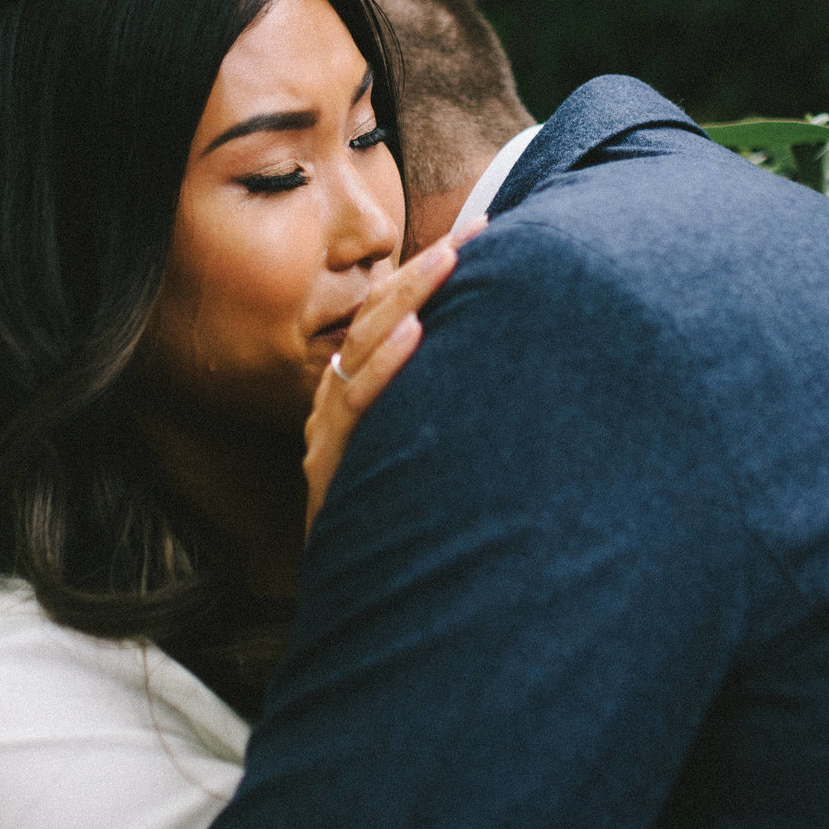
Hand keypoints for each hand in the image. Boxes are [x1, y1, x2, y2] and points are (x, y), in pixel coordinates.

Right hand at [304, 217, 486, 533]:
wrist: (369, 596)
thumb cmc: (403, 518)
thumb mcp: (423, 451)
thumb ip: (442, 403)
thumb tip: (501, 355)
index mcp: (357, 390)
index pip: (388, 314)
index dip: (428, 271)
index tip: (480, 232)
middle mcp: (335, 402)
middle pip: (374, 319)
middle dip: (423, 272)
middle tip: (474, 231)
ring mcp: (326, 433)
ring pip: (361, 349)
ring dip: (407, 300)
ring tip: (447, 260)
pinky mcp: (327, 467)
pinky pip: (353, 407)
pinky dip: (384, 366)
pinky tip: (415, 334)